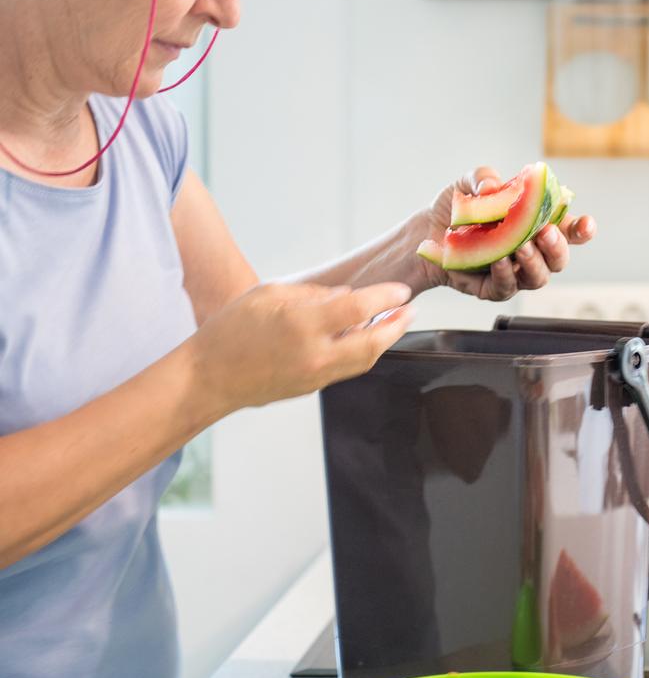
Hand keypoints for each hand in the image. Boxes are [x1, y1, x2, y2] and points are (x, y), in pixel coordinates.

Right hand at [186, 281, 414, 412]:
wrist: (208, 378)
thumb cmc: (231, 330)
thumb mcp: (269, 294)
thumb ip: (313, 294)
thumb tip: (347, 296)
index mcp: (302, 325)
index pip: (358, 309)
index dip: (385, 297)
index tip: (401, 290)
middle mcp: (314, 354)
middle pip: (374, 343)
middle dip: (398, 325)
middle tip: (411, 310)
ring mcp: (316, 376)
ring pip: (365, 360)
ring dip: (385, 341)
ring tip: (396, 322)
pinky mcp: (313, 388)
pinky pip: (348, 368)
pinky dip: (363, 352)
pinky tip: (366, 337)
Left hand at [419, 166, 595, 301]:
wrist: (427, 231)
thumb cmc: (457, 208)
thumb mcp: (468, 183)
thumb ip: (483, 177)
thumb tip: (493, 186)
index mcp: (536, 224)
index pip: (569, 230)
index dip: (582, 230)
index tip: (586, 225)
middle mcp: (531, 250)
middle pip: (559, 258)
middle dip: (558, 247)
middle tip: (544, 233)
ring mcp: (515, 272)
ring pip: (539, 277)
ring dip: (534, 263)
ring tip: (521, 248)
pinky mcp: (493, 288)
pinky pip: (507, 288)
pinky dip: (505, 275)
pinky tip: (498, 261)